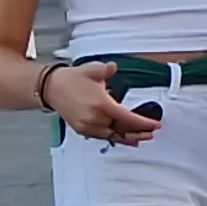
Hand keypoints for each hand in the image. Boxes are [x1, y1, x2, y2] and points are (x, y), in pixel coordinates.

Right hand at [40, 60, 162, 145]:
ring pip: (113, 136)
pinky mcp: (83, 130)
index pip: (128, 119)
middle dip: (138, 133)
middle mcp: (94, 119)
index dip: (143, 123)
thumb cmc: (71, 79)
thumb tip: (113, 68)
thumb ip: (106, 70)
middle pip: (122, 131)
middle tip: (152, 133)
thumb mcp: (91, 70)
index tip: (155, 125)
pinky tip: (122, 138)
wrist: (51, 87)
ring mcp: (88, 126)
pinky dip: (114, 138)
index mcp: (100, 104)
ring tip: (141, 138)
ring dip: (127, 138)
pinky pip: (103, 137)